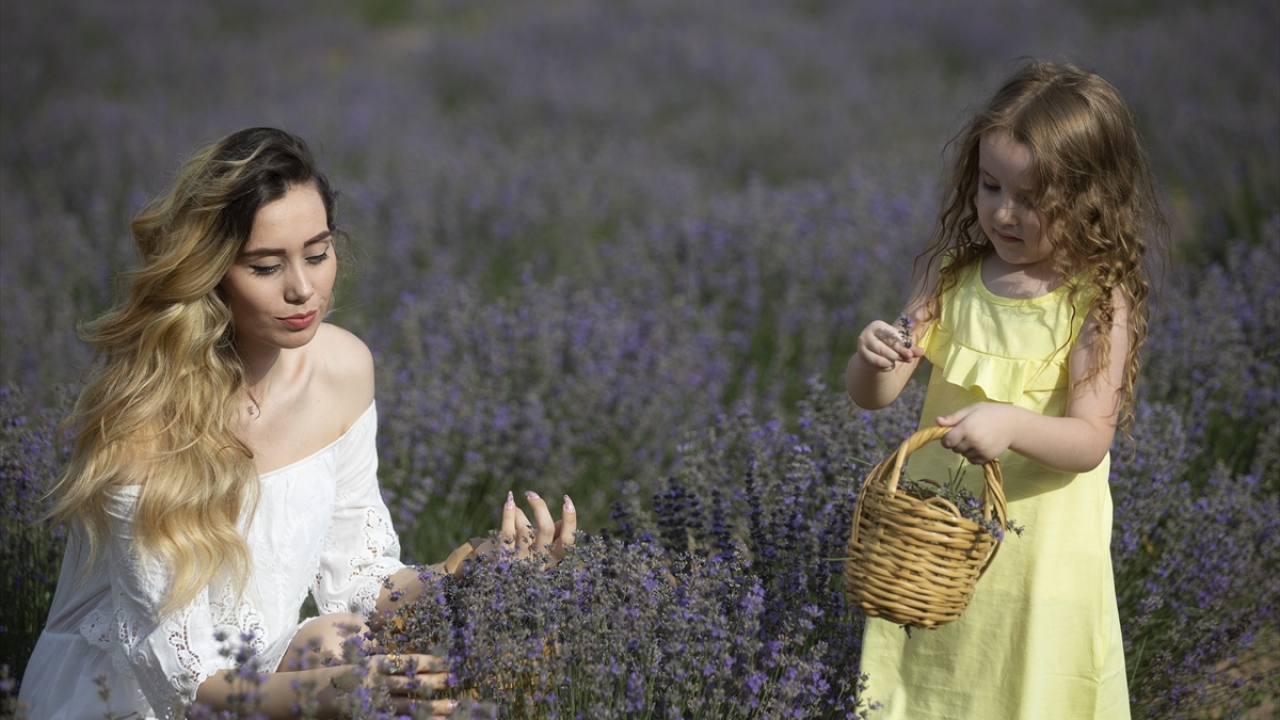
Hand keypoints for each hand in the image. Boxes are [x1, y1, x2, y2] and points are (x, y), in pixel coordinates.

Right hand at [330, 653, 455, 717]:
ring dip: (432, 706)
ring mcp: (373, 702)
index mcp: (374, 664)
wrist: (311, 694)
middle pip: (411, 682)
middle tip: (455, 680)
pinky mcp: (369, 716)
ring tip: (452, 706)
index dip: (428, 661)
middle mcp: (375, 682)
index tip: (447, 661)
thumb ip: (383, 663)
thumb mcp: (360, 663)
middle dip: (435, 682)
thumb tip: (410, 661)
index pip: (407, 661)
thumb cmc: (339, 676)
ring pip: (408, 704)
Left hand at [470, 491, 576, 568]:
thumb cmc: (521, 550)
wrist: (493, 568)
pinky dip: (509, 513)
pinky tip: (509, 501)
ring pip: (524, 528)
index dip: (570, 519)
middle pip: (547, 529)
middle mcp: (539, 563)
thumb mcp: (539, 544)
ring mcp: (521, 562)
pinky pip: (507, 532)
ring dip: (518, 514)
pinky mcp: (503, 559)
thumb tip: (562, 521)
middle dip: (540, 507)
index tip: (566, 500)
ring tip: (512, 509)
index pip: (568, 540)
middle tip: (531, 494)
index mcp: (552, 559)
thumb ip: (553, 534)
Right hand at [857, 319, 922, 370]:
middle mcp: (866, 334)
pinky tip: (888, 364)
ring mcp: (861, 346)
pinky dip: (886, 367)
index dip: (902, 348)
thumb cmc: (888, 344)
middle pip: (886, 349)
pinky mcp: (861, 357)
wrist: (872, 351)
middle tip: (907, 359)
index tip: (910, 355)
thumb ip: (910, 347)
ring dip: (892, 362)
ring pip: (881, 359)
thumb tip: (921, 352)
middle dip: (898, 356)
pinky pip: (877, 365)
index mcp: (877, 326)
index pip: (891, 338)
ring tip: (895, 360)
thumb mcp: (900, 342)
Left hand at [935, 403, 1018, 464]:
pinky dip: (973, 455)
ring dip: (965, 449)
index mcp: (966, 428)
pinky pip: (972, 461)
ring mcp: (981, 450)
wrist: (1012, 424)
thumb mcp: (971, 410)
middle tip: (967, 433)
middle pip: (954, 449)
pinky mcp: (987, 457)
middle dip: (956, 442)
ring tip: (975, 438)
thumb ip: (953, 418)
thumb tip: (937, 421)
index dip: (946, 438)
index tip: (951, 434)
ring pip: (963, 455)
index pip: (947, 441)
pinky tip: (980, 445)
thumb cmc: (990, 413)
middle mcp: (973, 441)